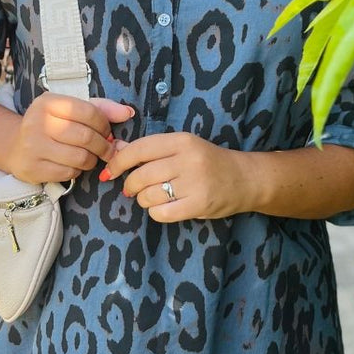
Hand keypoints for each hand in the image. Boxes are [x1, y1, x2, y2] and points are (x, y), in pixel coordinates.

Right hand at [4, 94, 133, 183]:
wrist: (15, 145)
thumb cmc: (51, 125)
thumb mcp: (70, 110)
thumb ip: (100, 108)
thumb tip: (128, 113)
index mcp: (48, 102)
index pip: (89, 112)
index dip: (105, 125)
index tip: (107, 131)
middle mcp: (37, 122)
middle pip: (86, 137)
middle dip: (103, 146)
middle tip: (107, 149)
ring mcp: (33, 146)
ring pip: (80, 158)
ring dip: (92, 160)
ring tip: (89, 156)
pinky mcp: (33, 168)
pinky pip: (69, 173)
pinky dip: (77, 171)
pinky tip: (72, 164)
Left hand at [100, 132, 250, 221]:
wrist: (245, 178)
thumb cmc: (208, 161)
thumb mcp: (182, 148)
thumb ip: (151, 149)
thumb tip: (116, 149)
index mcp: (182, 140)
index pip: (140, 149)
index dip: (118, 162)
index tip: (109, 172)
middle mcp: (188, 159)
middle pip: (141, 175)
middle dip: (130, 186)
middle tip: (132, 189)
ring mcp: (195, 183)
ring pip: (149, 196)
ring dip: (144, 200)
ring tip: (153, 197)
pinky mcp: (199, 205)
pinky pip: (161, 213)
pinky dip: (156, 212)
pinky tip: (164, 208)